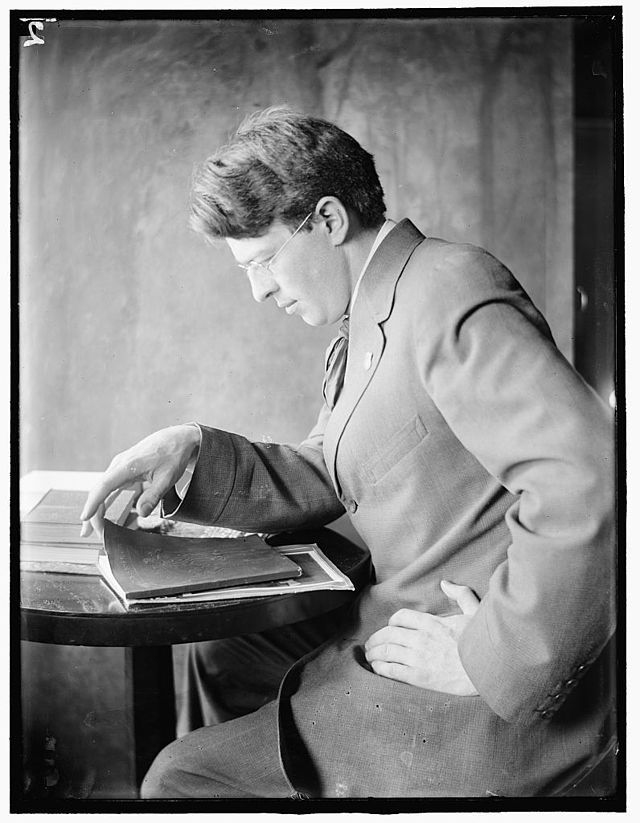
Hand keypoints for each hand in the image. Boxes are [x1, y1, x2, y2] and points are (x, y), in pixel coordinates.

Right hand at [79, 424, 200, 538]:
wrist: (177, 438)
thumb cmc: (173, 455)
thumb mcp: (168, 477)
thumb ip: (153, 496)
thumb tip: (141, 514)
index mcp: (128, 465)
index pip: (105, 486)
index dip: (93, 503)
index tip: (84, 518)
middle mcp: (120, 465)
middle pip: (99, 490)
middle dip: (92, 513)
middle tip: (89, 533)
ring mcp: (120, 467)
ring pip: (103, 490)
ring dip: (96, 509)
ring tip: (90, 529)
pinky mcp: (124, 470)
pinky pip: (110, 487)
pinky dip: (105, 501)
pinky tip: (103, 515)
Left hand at [364, 580, 479, 694]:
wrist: (489, 673)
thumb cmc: (483, 643)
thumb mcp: (475, 612)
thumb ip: (460, 595)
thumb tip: (445, 583)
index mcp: (432, 622)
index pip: (401, 617)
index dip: (392, 622)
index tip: (390, 628)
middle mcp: (421, 638)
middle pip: (388, 634)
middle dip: (376, 638)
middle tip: (370, 644)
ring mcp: (418, 658)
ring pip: (386, 651)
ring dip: (374, 653)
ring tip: (370, 656)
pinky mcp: (419, 677)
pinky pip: (391, 670)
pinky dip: (380, 668)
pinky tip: (376, 668)